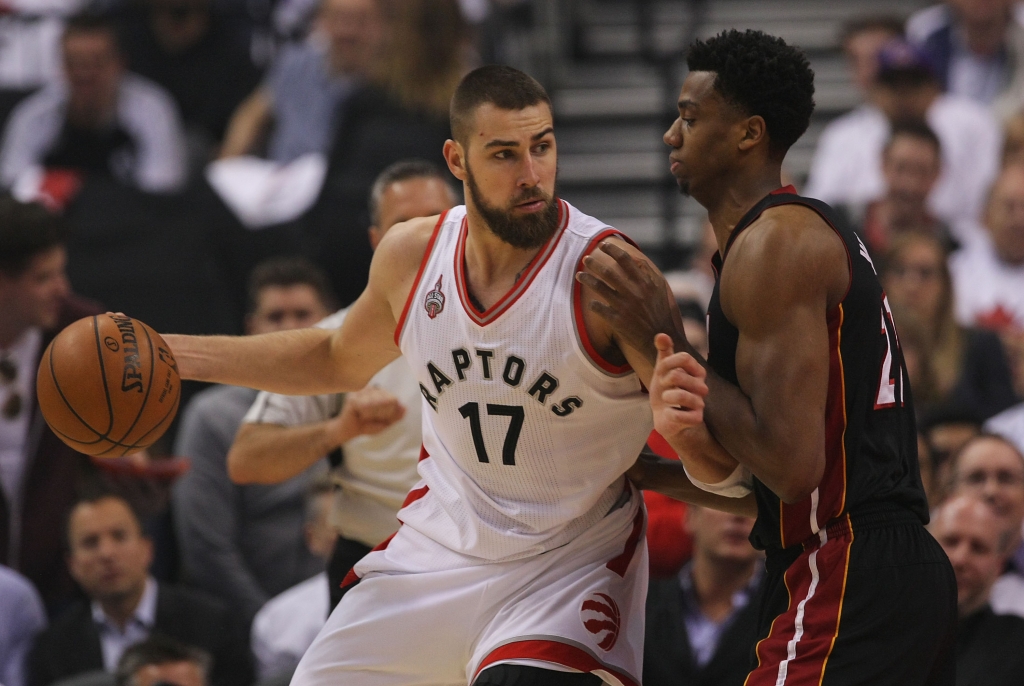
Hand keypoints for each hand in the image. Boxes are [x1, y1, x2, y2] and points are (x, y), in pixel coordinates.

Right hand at [327, 386, 405, 444]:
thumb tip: (405, 408)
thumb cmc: (367, 425)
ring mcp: (361, 392)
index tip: (383, 419)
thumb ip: (396, 416)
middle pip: (387, 400)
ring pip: (377, 403)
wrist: (349, 431)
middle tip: (372, 419)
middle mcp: (371, 389)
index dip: (391, 412)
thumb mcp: (386, 423)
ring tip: (365, 417)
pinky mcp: (352, 398)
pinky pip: (366, 406)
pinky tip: (361, 415)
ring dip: (373, 414)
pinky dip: (365, 414)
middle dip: (382, 414)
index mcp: (380, 393)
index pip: (393, 399)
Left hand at [576, 240, 690, 362]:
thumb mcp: (660, 289)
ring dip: (587, 279)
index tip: (602, 245)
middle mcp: (634, 293)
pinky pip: (598, 308)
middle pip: (608, 272)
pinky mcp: (617, 321)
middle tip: (586, 258)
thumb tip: (635, 258)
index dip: (612, 250)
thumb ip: (648, 272)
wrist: (660, 337)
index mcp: (645, 283)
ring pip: (599, 288)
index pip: (625, 260)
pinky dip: (592, 304)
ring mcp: (624, 307)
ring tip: (579, 275)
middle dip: (594, 263)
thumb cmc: (659, 311)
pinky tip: (590, 302)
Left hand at [650, 333, 706, 436]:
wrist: (665, 417)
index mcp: (697, 371)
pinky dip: (670, 413)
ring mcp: (700, 403)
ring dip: (667, 396)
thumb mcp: (663, 370)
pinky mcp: (696, 419)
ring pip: (682, 396)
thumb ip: (664, 352)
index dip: (667, 363)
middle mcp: (701, 386)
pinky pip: (681, 415)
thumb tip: (661, 334)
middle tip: (663, 387)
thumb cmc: (666, 390)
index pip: (684, 357)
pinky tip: (668, 413)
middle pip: (678, 375)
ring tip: (666, 398)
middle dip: (664, 381)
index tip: (661, 372)